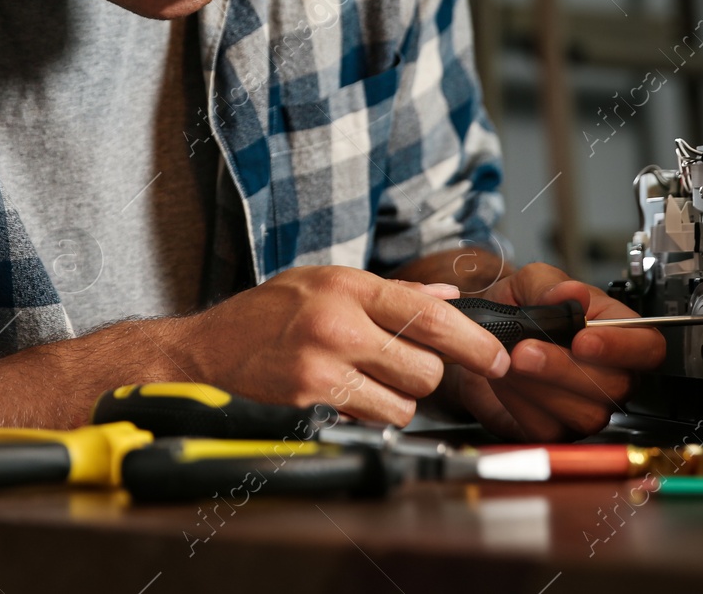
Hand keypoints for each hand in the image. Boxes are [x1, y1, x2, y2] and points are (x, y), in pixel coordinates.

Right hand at [169, 265, 510, 425]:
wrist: (204, 350)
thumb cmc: (266, 316)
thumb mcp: (325, 284)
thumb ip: (389, 293)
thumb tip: (449, 294)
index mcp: (347, 285)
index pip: (430, 312)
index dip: (474, 340)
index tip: (498, 357)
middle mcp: (338, 320)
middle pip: (427, 366)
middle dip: (424, 375)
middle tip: (401, 368)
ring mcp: (323, 362)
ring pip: (405, 400)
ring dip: (397, 400)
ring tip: (363, 383)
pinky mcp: (311, 399)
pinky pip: (373, 419)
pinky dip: (369, 416)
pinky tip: (343, 398)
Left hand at [446, 263, 664, 439]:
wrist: (482, 337)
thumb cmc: (517, 309)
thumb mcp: (528, 282)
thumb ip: (548, 284)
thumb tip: (571, 293)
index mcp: (616, 332)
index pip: (648, 347)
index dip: (622, 347)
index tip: (583, 340)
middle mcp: (609, 374)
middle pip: (617, 386)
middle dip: (566, 368)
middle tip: (526, 350)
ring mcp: (586, 407)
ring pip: (586, 414)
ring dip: (541, 387)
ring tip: (510, 361)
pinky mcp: (556, 430)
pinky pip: (549, 429)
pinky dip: (520, 404)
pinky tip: (504, 379)